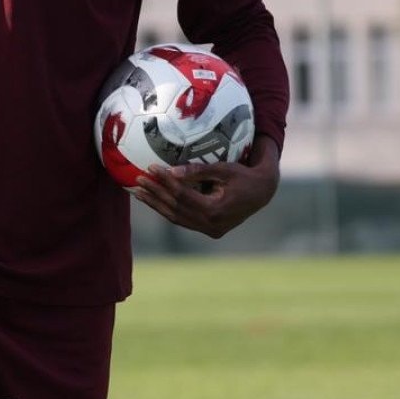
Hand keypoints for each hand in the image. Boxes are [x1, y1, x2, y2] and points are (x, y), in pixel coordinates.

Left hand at [133, 135, 279, 238]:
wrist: (262, 193)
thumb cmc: (244, 176)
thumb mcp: (224, 169)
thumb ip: (198, 171)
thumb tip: (171, 170)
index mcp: (215, 210)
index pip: (182, 195)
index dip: (165, 181)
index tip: (151, 168)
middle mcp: (211, 225)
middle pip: (175, 208)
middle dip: (155, 194)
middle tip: (137, 181)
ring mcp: (209, 230)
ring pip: (176, 217)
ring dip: (156, 204)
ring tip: (138, 192)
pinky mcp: (208, 230)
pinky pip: (183, 220)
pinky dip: (167, 210)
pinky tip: (154, 200)